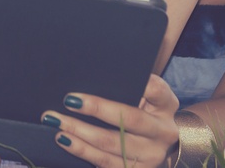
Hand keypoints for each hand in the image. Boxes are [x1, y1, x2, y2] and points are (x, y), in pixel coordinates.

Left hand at [41, 75, 179, 167]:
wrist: (165, 146)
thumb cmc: (147, 111)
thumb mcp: (150, 96)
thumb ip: (134, 82)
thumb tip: (103, 67)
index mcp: (166, 105)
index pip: (156, 89)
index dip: (140, 83)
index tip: (114, 73)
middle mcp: (162, 131)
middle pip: (129, 119)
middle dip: (96, 108)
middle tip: (69, 100)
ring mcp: (151, 156)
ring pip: (112, 145)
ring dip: (80, 133)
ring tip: (57, 122)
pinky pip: (105, 163)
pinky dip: (82, 151)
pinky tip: (66, 141)